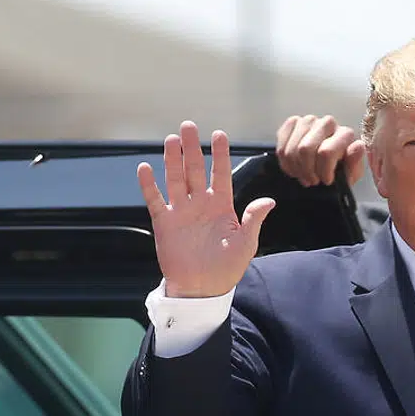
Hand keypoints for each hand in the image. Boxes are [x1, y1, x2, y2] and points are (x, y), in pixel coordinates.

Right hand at [136, 121, 275, 297]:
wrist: (202, 289)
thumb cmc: (226, 268)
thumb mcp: (246, 243)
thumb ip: (253, 219)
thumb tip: (269, 201)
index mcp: (222, 206)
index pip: (221, 174)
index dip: (220, 155)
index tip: (219, 134)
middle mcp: (200, 204)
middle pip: (195, 170)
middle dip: (193, 148)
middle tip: (189, 126)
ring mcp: (181, 212)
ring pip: (176, 179)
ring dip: (173, 160)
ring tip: (172, 140)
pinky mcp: (165, 223)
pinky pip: (155, 200)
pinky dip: (149, 185)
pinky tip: (145, 168)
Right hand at [275, 114, 366, 186]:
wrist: (328, 166)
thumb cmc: (340, 170)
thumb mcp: (351, 174)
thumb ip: (355, 162)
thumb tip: (357, 146)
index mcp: (345, 134)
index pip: (326, 152)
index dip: (323, 171)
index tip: (327, 181)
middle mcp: (327, 122)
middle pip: (305, 149)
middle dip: (307, 171)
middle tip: (313, 180)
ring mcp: (308, 120)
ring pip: (292, 149)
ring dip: (297, 169)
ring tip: (305, 176)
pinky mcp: (292, 123)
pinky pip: (281, 147)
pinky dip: (286, 164)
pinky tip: (295, 168)